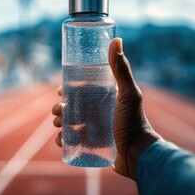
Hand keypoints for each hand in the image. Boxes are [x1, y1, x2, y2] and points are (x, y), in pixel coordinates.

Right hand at [52, 38, 161, 179]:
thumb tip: (116, 39)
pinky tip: (60, 141)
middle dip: (61, 107)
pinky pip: (73, 141)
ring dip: (60, 122)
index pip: (84, 89)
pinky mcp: (93, 144)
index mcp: (107, 98)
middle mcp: (101, 111)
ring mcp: (96, 129)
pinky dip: (64, 140)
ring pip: (71, 122)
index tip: (59, 91)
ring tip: (57, 126)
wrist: (138, 155)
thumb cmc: (134, 123)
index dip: (69, 89)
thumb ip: (121, 69)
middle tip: (56, 112)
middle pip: (74, 106)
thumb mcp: (127, 94)